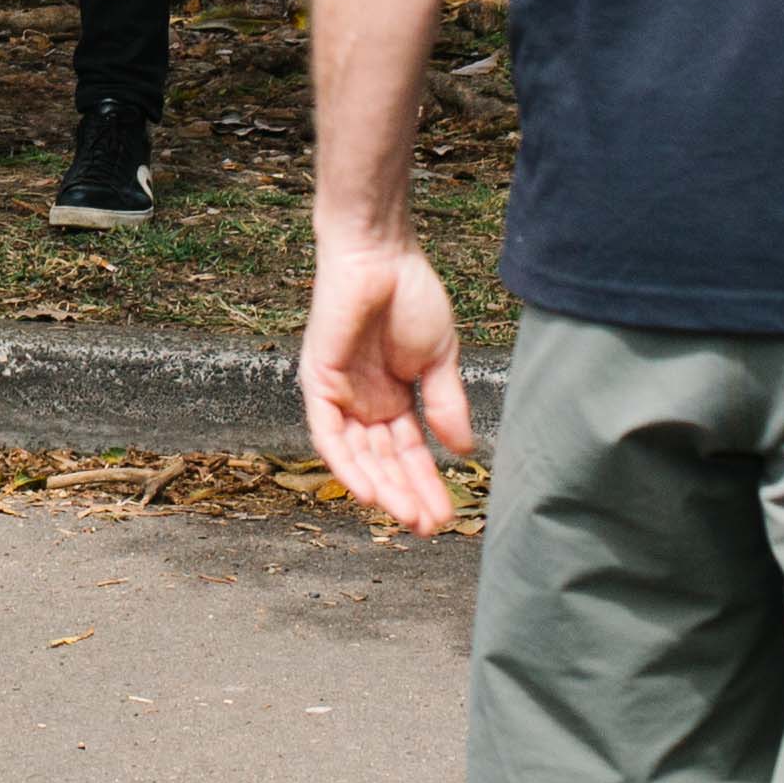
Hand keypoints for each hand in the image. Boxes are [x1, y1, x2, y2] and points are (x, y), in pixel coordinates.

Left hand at [293, 234, 475, 532]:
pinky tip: (369, 490)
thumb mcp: (438, 359)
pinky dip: (345, 463)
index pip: (408, 453)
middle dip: (407, 495)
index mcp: (391, 397)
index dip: (427, 484)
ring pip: (357, 456)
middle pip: (383, 462)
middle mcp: (363, 402)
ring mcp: (339, 393)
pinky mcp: (319, 381)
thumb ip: (446, 405)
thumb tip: (464, 451)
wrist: (382, 254)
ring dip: (381, 488)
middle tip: (430, 527)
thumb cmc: (409, 295)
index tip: (448, 516)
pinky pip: (327, 433)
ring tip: (408, 516)